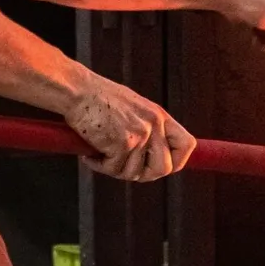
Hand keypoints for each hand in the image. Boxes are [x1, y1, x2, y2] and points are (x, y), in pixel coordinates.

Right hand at [63, 73, 196, 181]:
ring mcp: (140, 134)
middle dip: (144, 175)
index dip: (176, 162)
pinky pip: (114, 169)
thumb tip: (151, 158)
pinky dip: (99, 165)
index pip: (187, 145)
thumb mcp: (133, 109)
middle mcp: (154, 124)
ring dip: (114, 169)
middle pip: (164, 168)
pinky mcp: (123, 142)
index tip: (158, 167)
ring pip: (134, 173)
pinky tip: (90, 154)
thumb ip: (147, 129)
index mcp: (159, 116)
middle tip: (123, 168)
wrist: (77, 90)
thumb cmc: (98, 98)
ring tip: (100, 155)